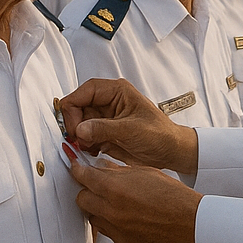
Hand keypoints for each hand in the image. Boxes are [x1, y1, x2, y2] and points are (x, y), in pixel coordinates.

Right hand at [60, 78, 198, 173]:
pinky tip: (96, 150)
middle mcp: (109, 102)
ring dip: (80, 137)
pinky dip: (85, 145)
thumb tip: (79, 129)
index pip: (85, 91)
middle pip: (78, 107)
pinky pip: (85, 136)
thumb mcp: (131, 130)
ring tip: (91, 147)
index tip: (72, 125)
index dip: (74, 106)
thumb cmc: (160, 134)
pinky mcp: (104, 133)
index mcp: (117, 91)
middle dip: (76, 125)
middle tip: (80, 140)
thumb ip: (104, 128)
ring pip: (79, 123)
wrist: (170, 152)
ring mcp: (106, 118)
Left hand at [69, 158, 200, 242]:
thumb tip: (101, 166)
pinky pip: (107, 231)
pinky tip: (127, 216)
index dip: (78, 170)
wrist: (188, 221)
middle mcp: (111, 210)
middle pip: (81, 199)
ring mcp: (115, 229)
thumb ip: (118, 170)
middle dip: (87, 190)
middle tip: (97, 185)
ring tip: (114, 202)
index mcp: (115, 189)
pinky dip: (112, 222)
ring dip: (97, 208)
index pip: (84, 177)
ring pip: (92, 217)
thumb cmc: (172, 194)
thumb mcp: (145, 172)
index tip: (77, 167)